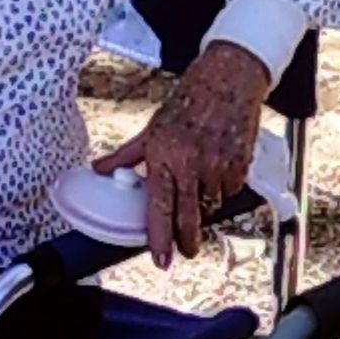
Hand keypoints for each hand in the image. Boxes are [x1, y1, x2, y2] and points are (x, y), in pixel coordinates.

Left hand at [94, 40, 269, 267]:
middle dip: (188, 241)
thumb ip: (126, 154)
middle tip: (187, 252)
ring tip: (202, 183)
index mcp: (164, 155)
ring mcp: (218, 164)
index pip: (159, 206)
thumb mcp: (153, 126)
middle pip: (189, 217)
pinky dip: (224, 187)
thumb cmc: (188, 100)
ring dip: (206, 204)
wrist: (229, 77)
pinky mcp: (240, 162)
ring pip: (212, 204)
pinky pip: (231, 190)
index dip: (160, 238)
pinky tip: (219, 168)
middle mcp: (191, 163)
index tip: (160, 260)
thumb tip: (99, 169)